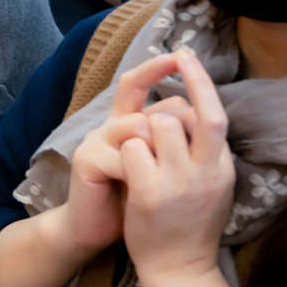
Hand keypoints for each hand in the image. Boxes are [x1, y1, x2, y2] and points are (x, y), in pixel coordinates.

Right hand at [58, 53, 192, 256]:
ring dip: (157, 157)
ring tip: (151, 183)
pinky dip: (140, 176)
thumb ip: (175, 140)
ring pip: (141, 125)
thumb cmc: (138, 203)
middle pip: (154, 106)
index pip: (140, 83)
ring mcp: (96, 139)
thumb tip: (199, 113)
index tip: (182, 55)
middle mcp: (111, 124)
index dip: (158, 67)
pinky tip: (136, 194)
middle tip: (172, 167)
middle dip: (174, 134)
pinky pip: (127, 156)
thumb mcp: (163, 169)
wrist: (98, 231)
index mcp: (130, 123)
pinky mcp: (87, 159)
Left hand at [119, 50, 234, 286]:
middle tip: (165, 83)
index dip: (199, 80)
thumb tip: (190, 107)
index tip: (184, 55)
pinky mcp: (149, 193)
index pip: (214, 114)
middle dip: (168, 100)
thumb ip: (203, 149)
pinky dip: (123, 152)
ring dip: (138, 130)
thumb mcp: (210, 184)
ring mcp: (177, 182)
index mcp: (221, 167)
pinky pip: (131, 147)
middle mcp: (205, 171)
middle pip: (185, 112)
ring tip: (139, 156)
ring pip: (152, 123)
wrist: (177, 269)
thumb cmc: (188, 222)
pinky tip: (125, 171)